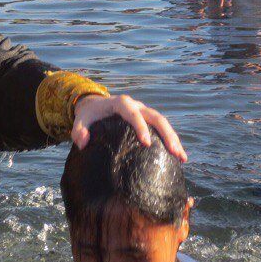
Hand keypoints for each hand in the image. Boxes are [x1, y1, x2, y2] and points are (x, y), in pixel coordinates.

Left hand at [72, 95, 187, 161]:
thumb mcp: (80, 120)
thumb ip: (78, 130)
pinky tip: (179, 158)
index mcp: (121, 103)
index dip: (140, 126)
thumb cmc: (88, 115)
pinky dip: (171, 141)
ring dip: (173, 138)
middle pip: (155, 116)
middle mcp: (136, 105)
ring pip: (163, 123)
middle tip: (173, 152)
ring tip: (182, 157)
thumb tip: (83, 143)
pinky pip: (162, 129)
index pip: (133, 113)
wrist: (95, 105)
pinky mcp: (147, 121)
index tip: (146, 143)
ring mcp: (144, 112)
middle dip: (166, 134)